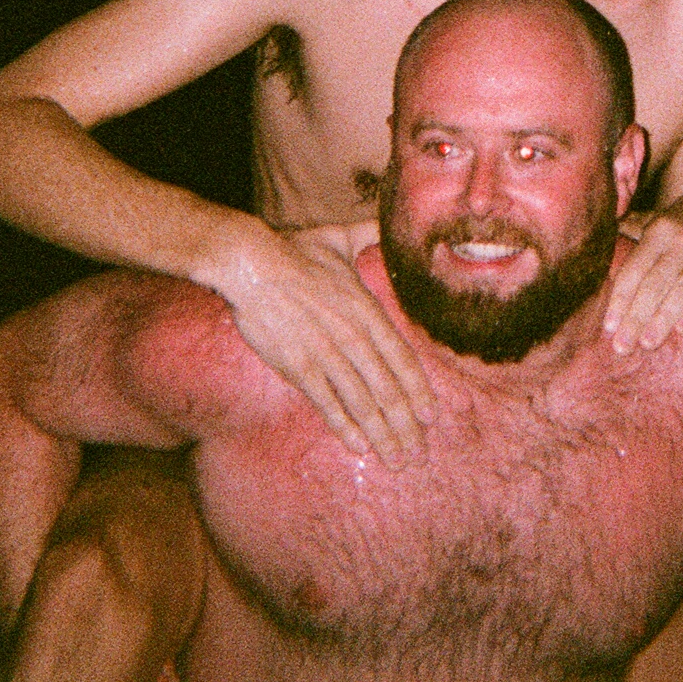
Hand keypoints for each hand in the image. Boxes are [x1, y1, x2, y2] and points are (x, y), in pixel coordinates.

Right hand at [212, 223, 430, 463]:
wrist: (251, 263)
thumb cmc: (295, 250)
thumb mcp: (340, 238)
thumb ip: (369, 235)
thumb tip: (388, 223)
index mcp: (366, 309)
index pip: (402, 358)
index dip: (418, 390)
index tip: (430, 415)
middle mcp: (353, 335)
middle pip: (387, 388)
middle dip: (405, 424)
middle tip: (418, 453)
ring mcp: (326, 353)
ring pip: (362, 401)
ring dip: (381, 433)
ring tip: (396, 458)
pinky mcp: (298, 365)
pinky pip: (327, 402)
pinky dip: (345, 426)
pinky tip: (358, 445)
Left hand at [603, 199, 682, 352]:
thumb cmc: (673, 227)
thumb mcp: (648, 224)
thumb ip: (624, 239)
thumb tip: (590, 250)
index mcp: (660, 228)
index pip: (636, 267)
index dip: (621, 297)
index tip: (609, 326)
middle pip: (657, 281)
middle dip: (638, 316)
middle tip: (623, 345)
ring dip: (665, 318)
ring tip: (648, 342)